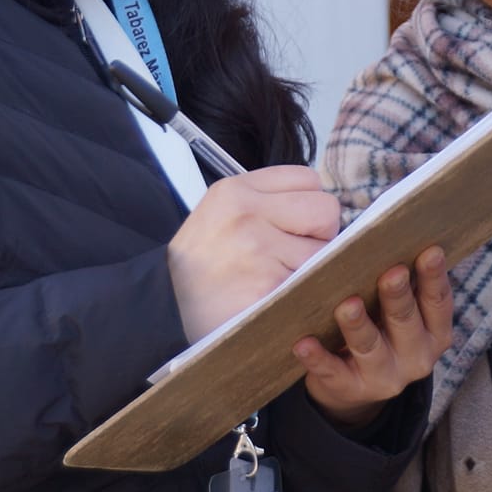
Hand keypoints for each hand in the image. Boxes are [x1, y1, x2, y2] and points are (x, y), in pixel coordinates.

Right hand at [165, 165, 338, 342]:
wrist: (165, 313)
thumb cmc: (202, 268)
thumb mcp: (220, 215)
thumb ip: (266, 202)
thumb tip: (323, 206)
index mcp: (234, 191)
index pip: (308, 179)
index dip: (309, 204)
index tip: (296, 225)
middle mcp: (246, 215)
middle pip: (326, 210)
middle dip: (320, 234)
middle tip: (294, 254)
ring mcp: (258, 251)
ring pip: (325, 252)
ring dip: (311, 269)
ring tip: (278, 278)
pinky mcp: (269, 287)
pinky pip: (314, 282)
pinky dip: (303, 293)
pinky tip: (277, 297)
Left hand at [295, 246, 452, 427]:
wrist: (355, 386)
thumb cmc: (379, 329)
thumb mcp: (397, 313)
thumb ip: (400, 286)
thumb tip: (387, 240)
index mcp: (434, 333)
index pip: (438, 302)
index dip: (434, 276)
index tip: (430, 251)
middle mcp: (416, 358)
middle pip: (405, 321)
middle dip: (397, 296)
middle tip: (391, 272)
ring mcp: (384, 377)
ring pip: (370, 347)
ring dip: (358, 325)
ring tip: (347, 305)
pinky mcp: (349, 389)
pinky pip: (331, 372)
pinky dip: (317, 357)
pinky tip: (303, 343)